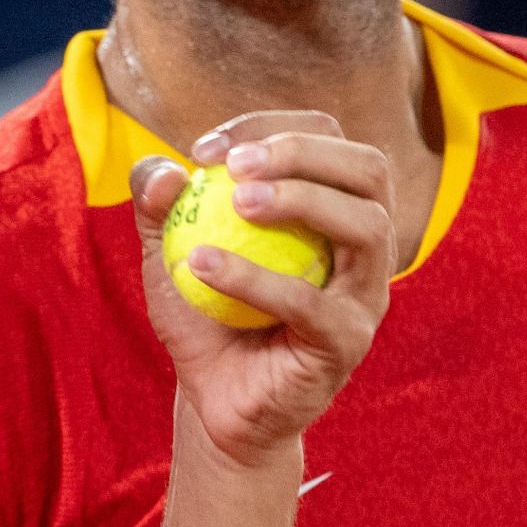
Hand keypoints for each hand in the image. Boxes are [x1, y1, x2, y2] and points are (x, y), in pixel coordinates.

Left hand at [131, 110, 394, 468]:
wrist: (212, 397)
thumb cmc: (201, 311)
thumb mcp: (166, 248)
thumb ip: (157, 203)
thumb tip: (168, 169)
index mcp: (332, 203)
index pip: (326, 138)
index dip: (268, 128)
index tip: (203, 150)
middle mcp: (365, 242)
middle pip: (369, 169)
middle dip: (303, 151)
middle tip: (236, 166)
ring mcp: (367, 293)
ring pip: (368, 225)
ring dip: (301, 200)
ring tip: (236, 203)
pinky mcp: (349, 341)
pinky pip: (313, 303)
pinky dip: (255, 276)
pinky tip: (201, 265)